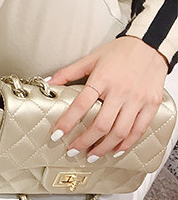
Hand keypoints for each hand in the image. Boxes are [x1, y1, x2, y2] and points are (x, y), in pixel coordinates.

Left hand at [48, 36, 167, 158]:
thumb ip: (68, 72)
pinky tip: (116, 149)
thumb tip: (48, 83)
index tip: (56, 134)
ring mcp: (137, 99)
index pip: (81, 105)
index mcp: (102, 79)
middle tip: (73, 150)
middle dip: (85, 142)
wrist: (151, 44)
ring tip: (92, 155)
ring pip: (120, 131)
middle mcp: (120, 91)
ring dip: (104, 147)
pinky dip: (127, 143)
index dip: (67, 122)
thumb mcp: (91, 58)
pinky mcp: (151, 104)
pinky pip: (139, 129)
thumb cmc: (120, 51)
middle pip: (101, 124)